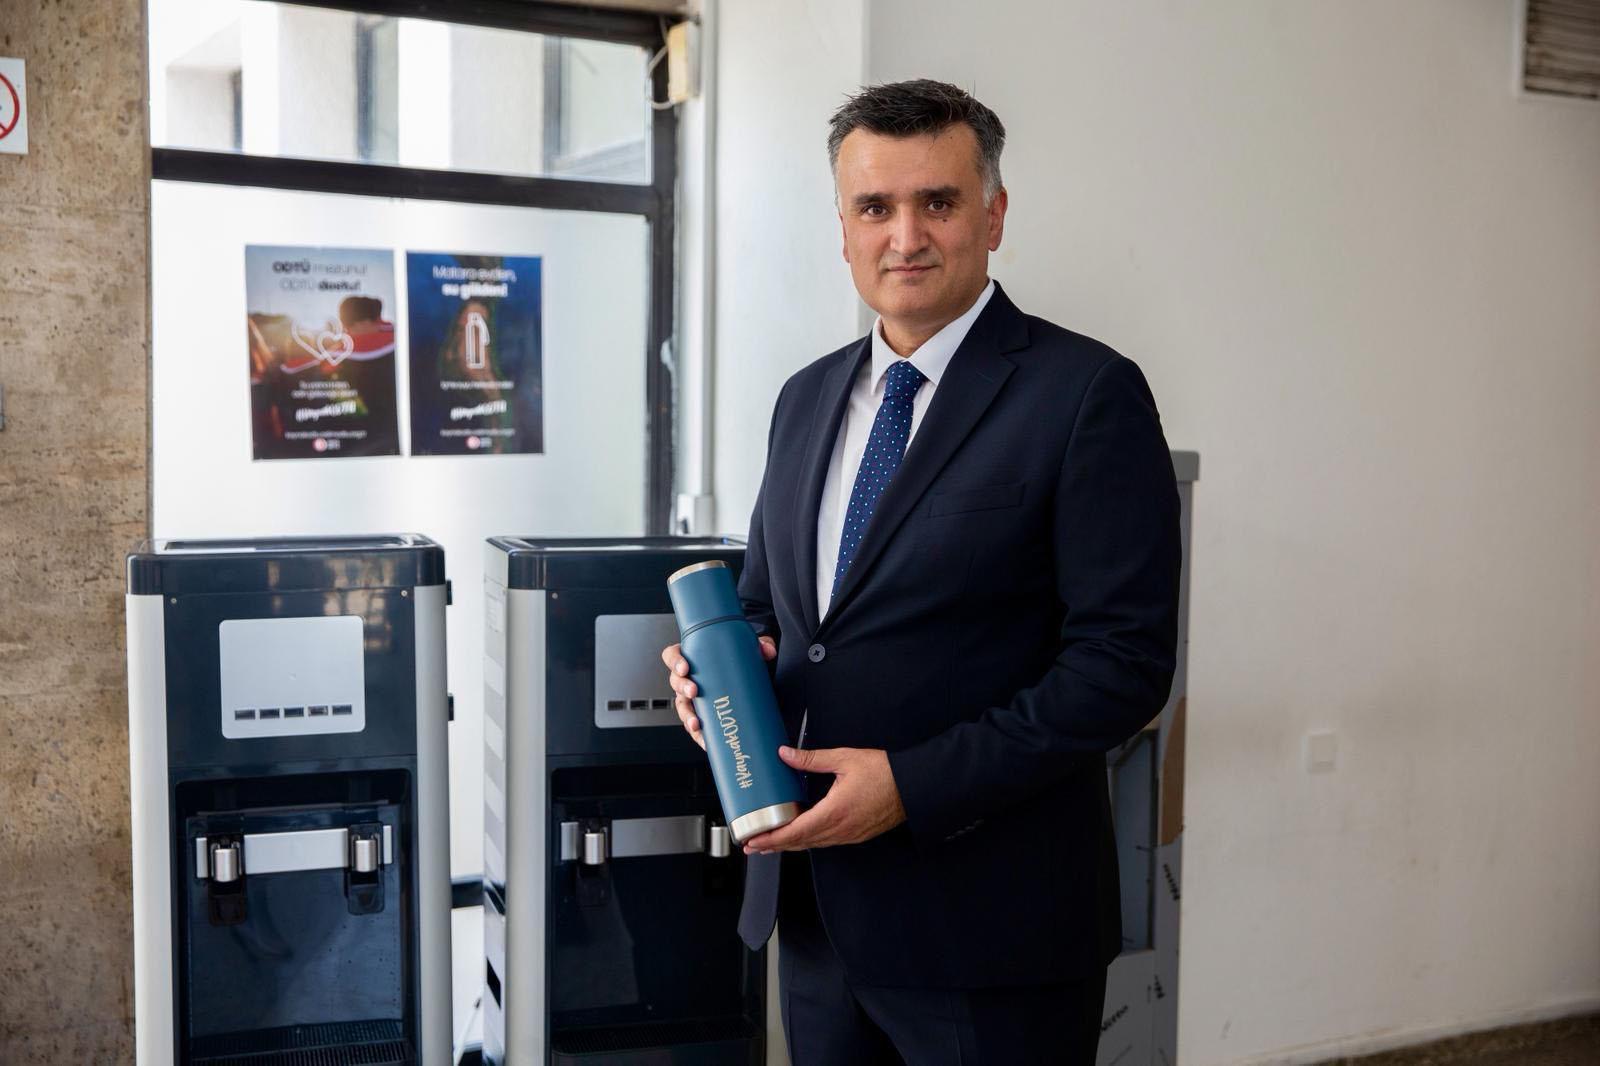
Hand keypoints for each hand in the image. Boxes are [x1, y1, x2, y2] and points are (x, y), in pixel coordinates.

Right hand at [662, 635, 777, 750]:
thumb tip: (768, 651)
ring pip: (682, 707)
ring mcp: (694, 699)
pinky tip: (705, 740)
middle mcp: (690, 679)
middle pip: (675, 682)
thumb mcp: (750, 650)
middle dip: (682, 688)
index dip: (674, 661)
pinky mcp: (704, 716)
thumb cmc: (739, 663)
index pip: (673, 655)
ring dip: (687, 716)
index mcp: (693, 658)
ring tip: (697, 723)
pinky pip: (695, 727)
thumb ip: (761, 645)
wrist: (753, 682)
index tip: (685, 667)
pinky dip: (699, 735)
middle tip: (694, 691)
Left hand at [741, 746, 905, 852]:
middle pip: (800, 844)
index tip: (753, 841)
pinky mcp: (857, 834)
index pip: (794, 832)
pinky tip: (802, 835)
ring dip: (790, 845)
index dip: (770, 839)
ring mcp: (849, 835)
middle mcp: (840, 829)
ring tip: (772, 842)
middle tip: (752, 846)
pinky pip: (827, 842)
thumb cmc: (884, 773)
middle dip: (774, 846)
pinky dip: (809, 841)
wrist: (914, 786)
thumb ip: (812, 759)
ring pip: (813, 845)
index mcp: (833, 812)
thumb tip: (786, 754)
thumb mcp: (844, 759)